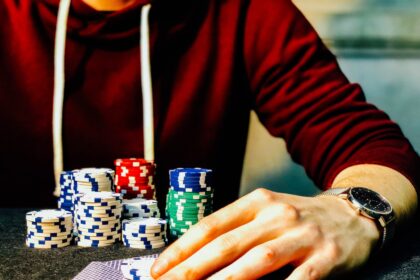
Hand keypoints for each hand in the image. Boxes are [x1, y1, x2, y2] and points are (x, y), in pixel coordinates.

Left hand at [151, 188, 379, 279]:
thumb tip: (196, 256)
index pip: (211, 225)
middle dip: (194, 268)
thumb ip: (238, 229)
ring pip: (259, 260)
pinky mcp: (327, 256)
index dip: (183, 248)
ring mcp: (303, 235)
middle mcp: (277, 215)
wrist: (350, 213)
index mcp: (257, 202)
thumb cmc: (298, 217)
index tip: (159, 268)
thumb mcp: (266, 211)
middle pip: (229, 243)